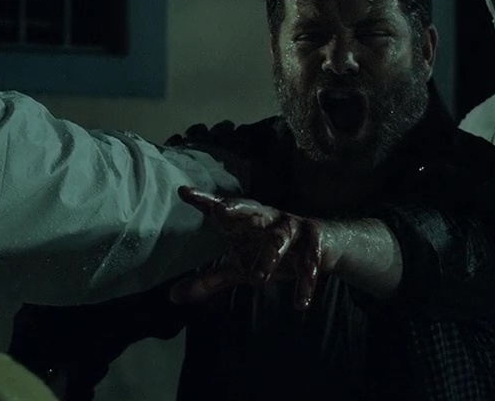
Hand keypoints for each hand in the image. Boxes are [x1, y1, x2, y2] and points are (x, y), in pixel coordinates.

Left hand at [170, 186, 339, 310]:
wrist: (323, 247)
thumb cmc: (271, 252)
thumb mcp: (239, 268)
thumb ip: (209, 280)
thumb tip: (171, 297)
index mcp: (246, 220)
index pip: (221, 208)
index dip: (203, 199)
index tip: (183, 191)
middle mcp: (268, 218)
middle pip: (251, 209)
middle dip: (237, 207)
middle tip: (220, 211)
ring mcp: (293, 228)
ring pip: (280, 238)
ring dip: (269, 256)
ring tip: (258, 279)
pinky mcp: (315, 243)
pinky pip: (309, 262)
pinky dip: (306, 282)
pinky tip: (300, 303)